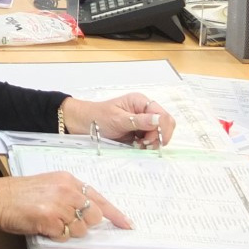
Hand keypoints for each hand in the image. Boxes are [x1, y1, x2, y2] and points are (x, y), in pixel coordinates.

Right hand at [0, 171, 131, 240]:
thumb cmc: (20, 193)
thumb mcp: (48, 184)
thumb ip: (69, 194)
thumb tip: (87, 212)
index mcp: (68, 180)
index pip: (98, 197)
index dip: (115, 213)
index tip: (127, 224)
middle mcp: (67, 190)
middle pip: (93, 215)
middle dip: (83, 223)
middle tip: (65, 220)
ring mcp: (60, 205)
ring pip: (80, 229)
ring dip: (68, 230)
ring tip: (49, 221)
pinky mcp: (51, 220)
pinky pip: (65, 236)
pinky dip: (56, 235)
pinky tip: (43, 226)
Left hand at [61, 94, 175, 148]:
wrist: (83, 124)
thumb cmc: (98, 118)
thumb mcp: (117, 119)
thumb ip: (138, 121)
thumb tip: (159, 120)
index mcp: (141, 102)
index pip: (163, 116)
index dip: (161, 130)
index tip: (148, 140)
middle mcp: (144, 111)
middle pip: (165, 126)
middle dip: (158, 137)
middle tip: (144, 144)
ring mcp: (142, 122)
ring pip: (160, 134)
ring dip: (152, 142)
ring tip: (138, 145)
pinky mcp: (139, 132)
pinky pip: (151, 140)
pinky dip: (147, 145)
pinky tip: (136, 146)